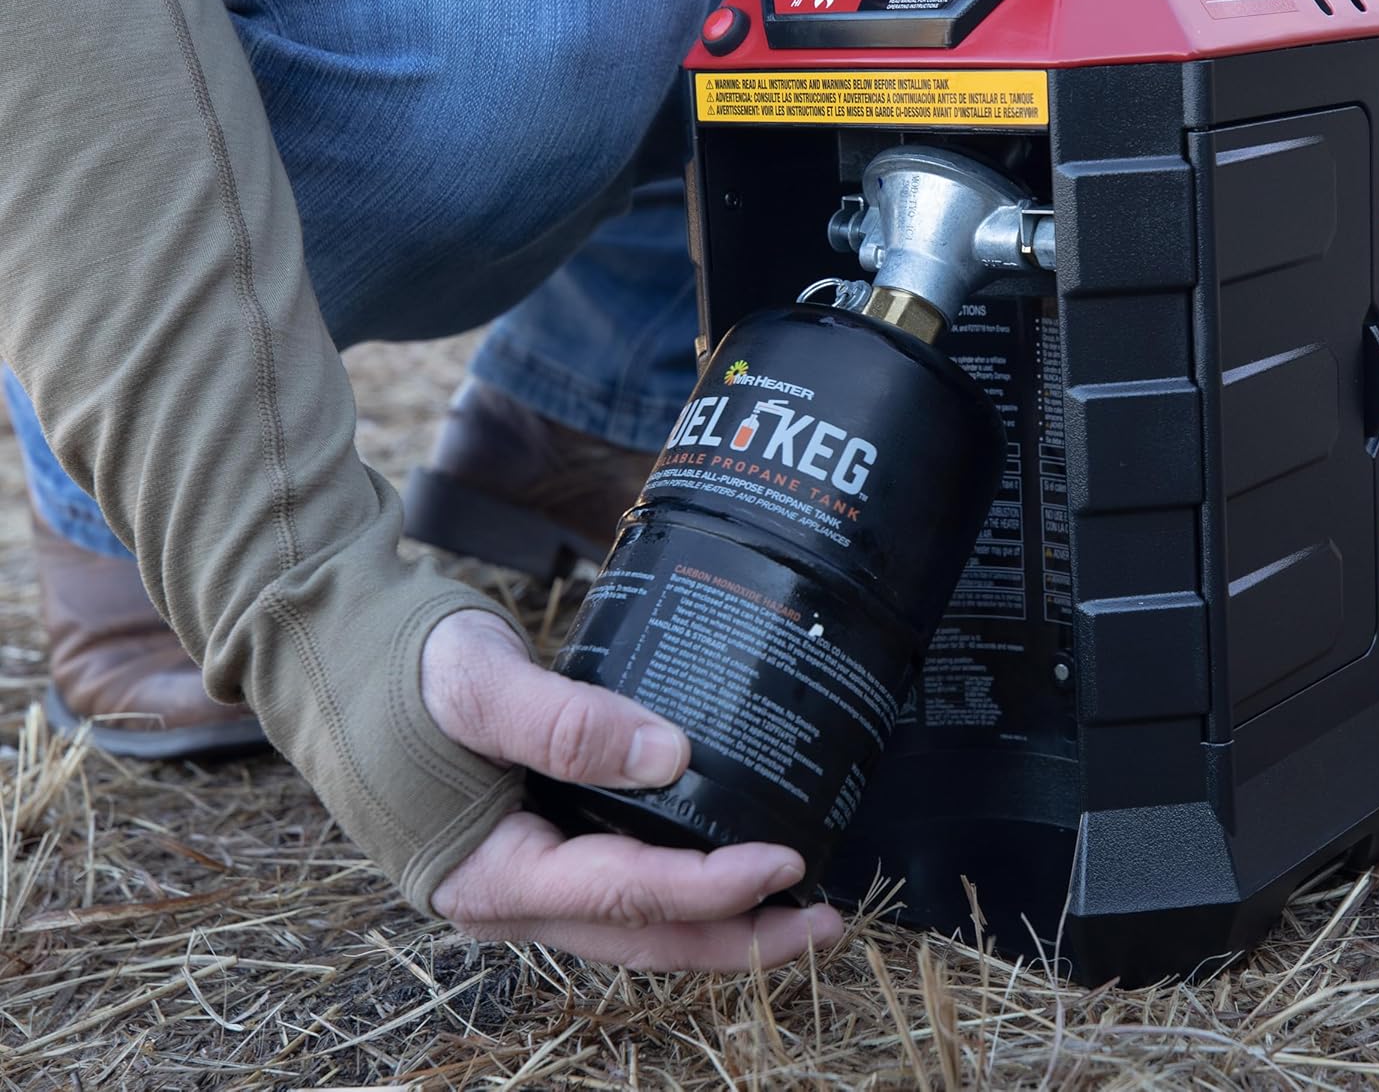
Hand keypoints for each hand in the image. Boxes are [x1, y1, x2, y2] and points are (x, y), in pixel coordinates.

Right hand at [421, 610, 843, 969]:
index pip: (623, 897)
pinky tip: (717, 858)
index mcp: (488, 872)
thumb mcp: (477, 683)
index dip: (712, 887)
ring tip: (794, 901)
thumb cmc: (398, 668)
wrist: (336, 655)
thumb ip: (564, 724)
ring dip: (714, 921)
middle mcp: (504, 897)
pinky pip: (613, 887)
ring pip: (631, 926)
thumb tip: (673, 754)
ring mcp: (515, 878)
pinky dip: (674, 886)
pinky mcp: (526, 847)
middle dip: (738, 938)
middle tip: (826, 919)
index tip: (785, 860)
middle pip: (641, 940)